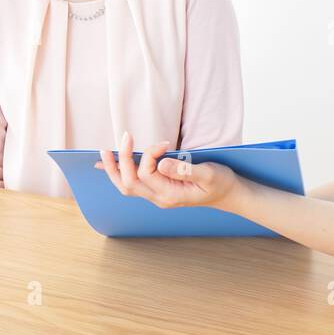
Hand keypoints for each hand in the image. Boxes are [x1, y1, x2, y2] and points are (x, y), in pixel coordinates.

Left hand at [95, 130, 240, 210]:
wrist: (229, 195)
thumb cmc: (221, 183)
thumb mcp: (209, 174)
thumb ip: (185, 170)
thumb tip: (161, 163)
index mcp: (171, 195)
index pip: (148, 173)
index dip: (150, 154)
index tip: (164, 142)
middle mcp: (160, 198)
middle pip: (129, 182)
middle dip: (122, 159)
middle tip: (125, 136)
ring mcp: (157, 196)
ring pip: (126, 186)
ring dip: (114, 169)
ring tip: (104, 152)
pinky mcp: (158, 190)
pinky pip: (132, 184)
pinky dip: (119, 173)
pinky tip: (109, 164)